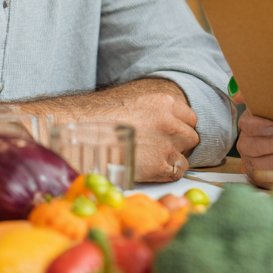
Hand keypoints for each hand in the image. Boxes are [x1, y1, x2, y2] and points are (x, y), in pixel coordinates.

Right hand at [72, 78, 199, 182]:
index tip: (168, 133)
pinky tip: (149, 170)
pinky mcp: (160, 166)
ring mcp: (167, 145)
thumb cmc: (98, 116)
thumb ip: (154, 108)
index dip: (179, 127)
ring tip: (152, 160)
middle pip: (191, 136)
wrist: (81, 135)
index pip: (190, 117)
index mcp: (165, 101)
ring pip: (186, 155)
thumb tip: (161, 118)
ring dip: (173, 159)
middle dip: (178, 143)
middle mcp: (171, 122)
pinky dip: (166, 173)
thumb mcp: (132, 99)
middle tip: (159, 148)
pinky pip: (177, 172)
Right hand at [235, 91, 272, 187]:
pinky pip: (268, 178)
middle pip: (254, 146)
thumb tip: (238, 95)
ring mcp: (252, 161)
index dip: (262, 127)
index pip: (249, 125)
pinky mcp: (260, 176)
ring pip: (260, 164)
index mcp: (248, 123)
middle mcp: (246, 142)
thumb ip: (261, 95)